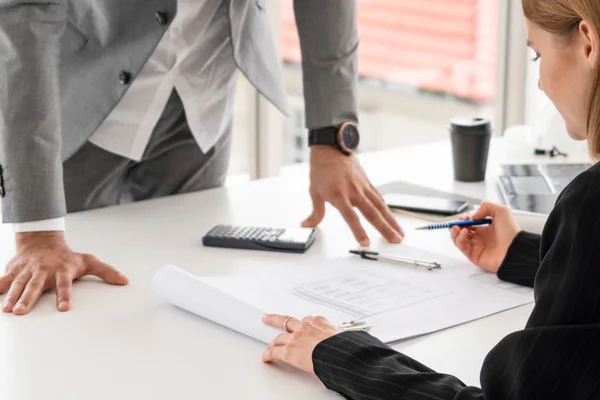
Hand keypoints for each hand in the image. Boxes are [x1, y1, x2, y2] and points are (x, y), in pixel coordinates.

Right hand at [0, 231, 128, 314]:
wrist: (42, 241)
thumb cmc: (67, 256)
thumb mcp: (88, 261)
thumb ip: (106, 272)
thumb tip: (125, 281)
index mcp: (62, 270)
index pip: (65, 284)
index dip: (65, 295)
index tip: (64, 308)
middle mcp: (43, 271)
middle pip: (36, 286)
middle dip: (29, 299)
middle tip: (22, 311)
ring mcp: (27, 271)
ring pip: (18, 284)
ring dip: (12, 297)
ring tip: (7, 310)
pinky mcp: (14, 270)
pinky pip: (3, 280)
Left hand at [262, 314, 340, 372]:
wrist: (338, 353)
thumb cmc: (343, 347)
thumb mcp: (341, 336)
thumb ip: (334, 337)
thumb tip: (341, 344)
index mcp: (318, 322)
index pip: (306, 321)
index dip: (301, 325)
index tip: (299, 326)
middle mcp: (305, 327)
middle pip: (286, 321)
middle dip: (275, 319)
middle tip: (268, 318)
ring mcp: (296, 338)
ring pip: (279, 337)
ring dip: (273, 342)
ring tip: (269, 345)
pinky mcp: (289, 350)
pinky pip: (275, 352)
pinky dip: (268, 355)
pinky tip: (266, 358)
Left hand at [302, 146, 403, 245]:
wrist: (331, 148)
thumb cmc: (322, 169)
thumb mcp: (314, 191)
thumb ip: (315, 212)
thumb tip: (308, 225)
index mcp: (339, 195)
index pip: (351, 217)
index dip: (359, 231)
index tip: (365, 242)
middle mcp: (354, 191)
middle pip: (372, 213)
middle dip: (385, 228)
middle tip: (395, 240)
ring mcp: (363, 187)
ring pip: (381, 206)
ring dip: (392, 221)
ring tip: (400, 233)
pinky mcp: (367, 183)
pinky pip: (379, 198)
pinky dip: (387, 209)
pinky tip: (393, 218)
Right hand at [451, 202, 519, 272]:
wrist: (515, 248)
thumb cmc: (511, 232)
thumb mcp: (501, 211)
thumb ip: (486, 206)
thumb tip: (473, 215)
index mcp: (485, 229)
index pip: (469, 224)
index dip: (464, 220)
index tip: (464, 217)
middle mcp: (479, 238)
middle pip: (461, 232)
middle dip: (456, 226)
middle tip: (457, 222)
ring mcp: (476, 247)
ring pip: (458, 240)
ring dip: (455, 232)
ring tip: (457, 228)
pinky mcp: (474, 256)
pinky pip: (461, 247)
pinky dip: (459, 239)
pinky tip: (464, 233)